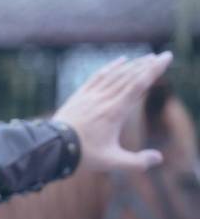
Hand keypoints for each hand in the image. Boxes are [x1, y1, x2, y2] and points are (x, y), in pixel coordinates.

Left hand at [54, 52, 172, 171]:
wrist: (51, 147)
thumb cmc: (83, 155)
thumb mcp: (112, 162)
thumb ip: (136, 162)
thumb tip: (159, 158)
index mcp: (115, 112)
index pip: (138, 85)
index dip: (154, 70)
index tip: (166, 58)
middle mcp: (104, 99)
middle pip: (129, 77)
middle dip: (148, 65)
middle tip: (163, 56)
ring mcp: (90, 96)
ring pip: (114, 75)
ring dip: (132, 65)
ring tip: (146, 58)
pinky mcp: (79, 95)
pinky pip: (97, 77)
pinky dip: (110, 67)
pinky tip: (120, 61)